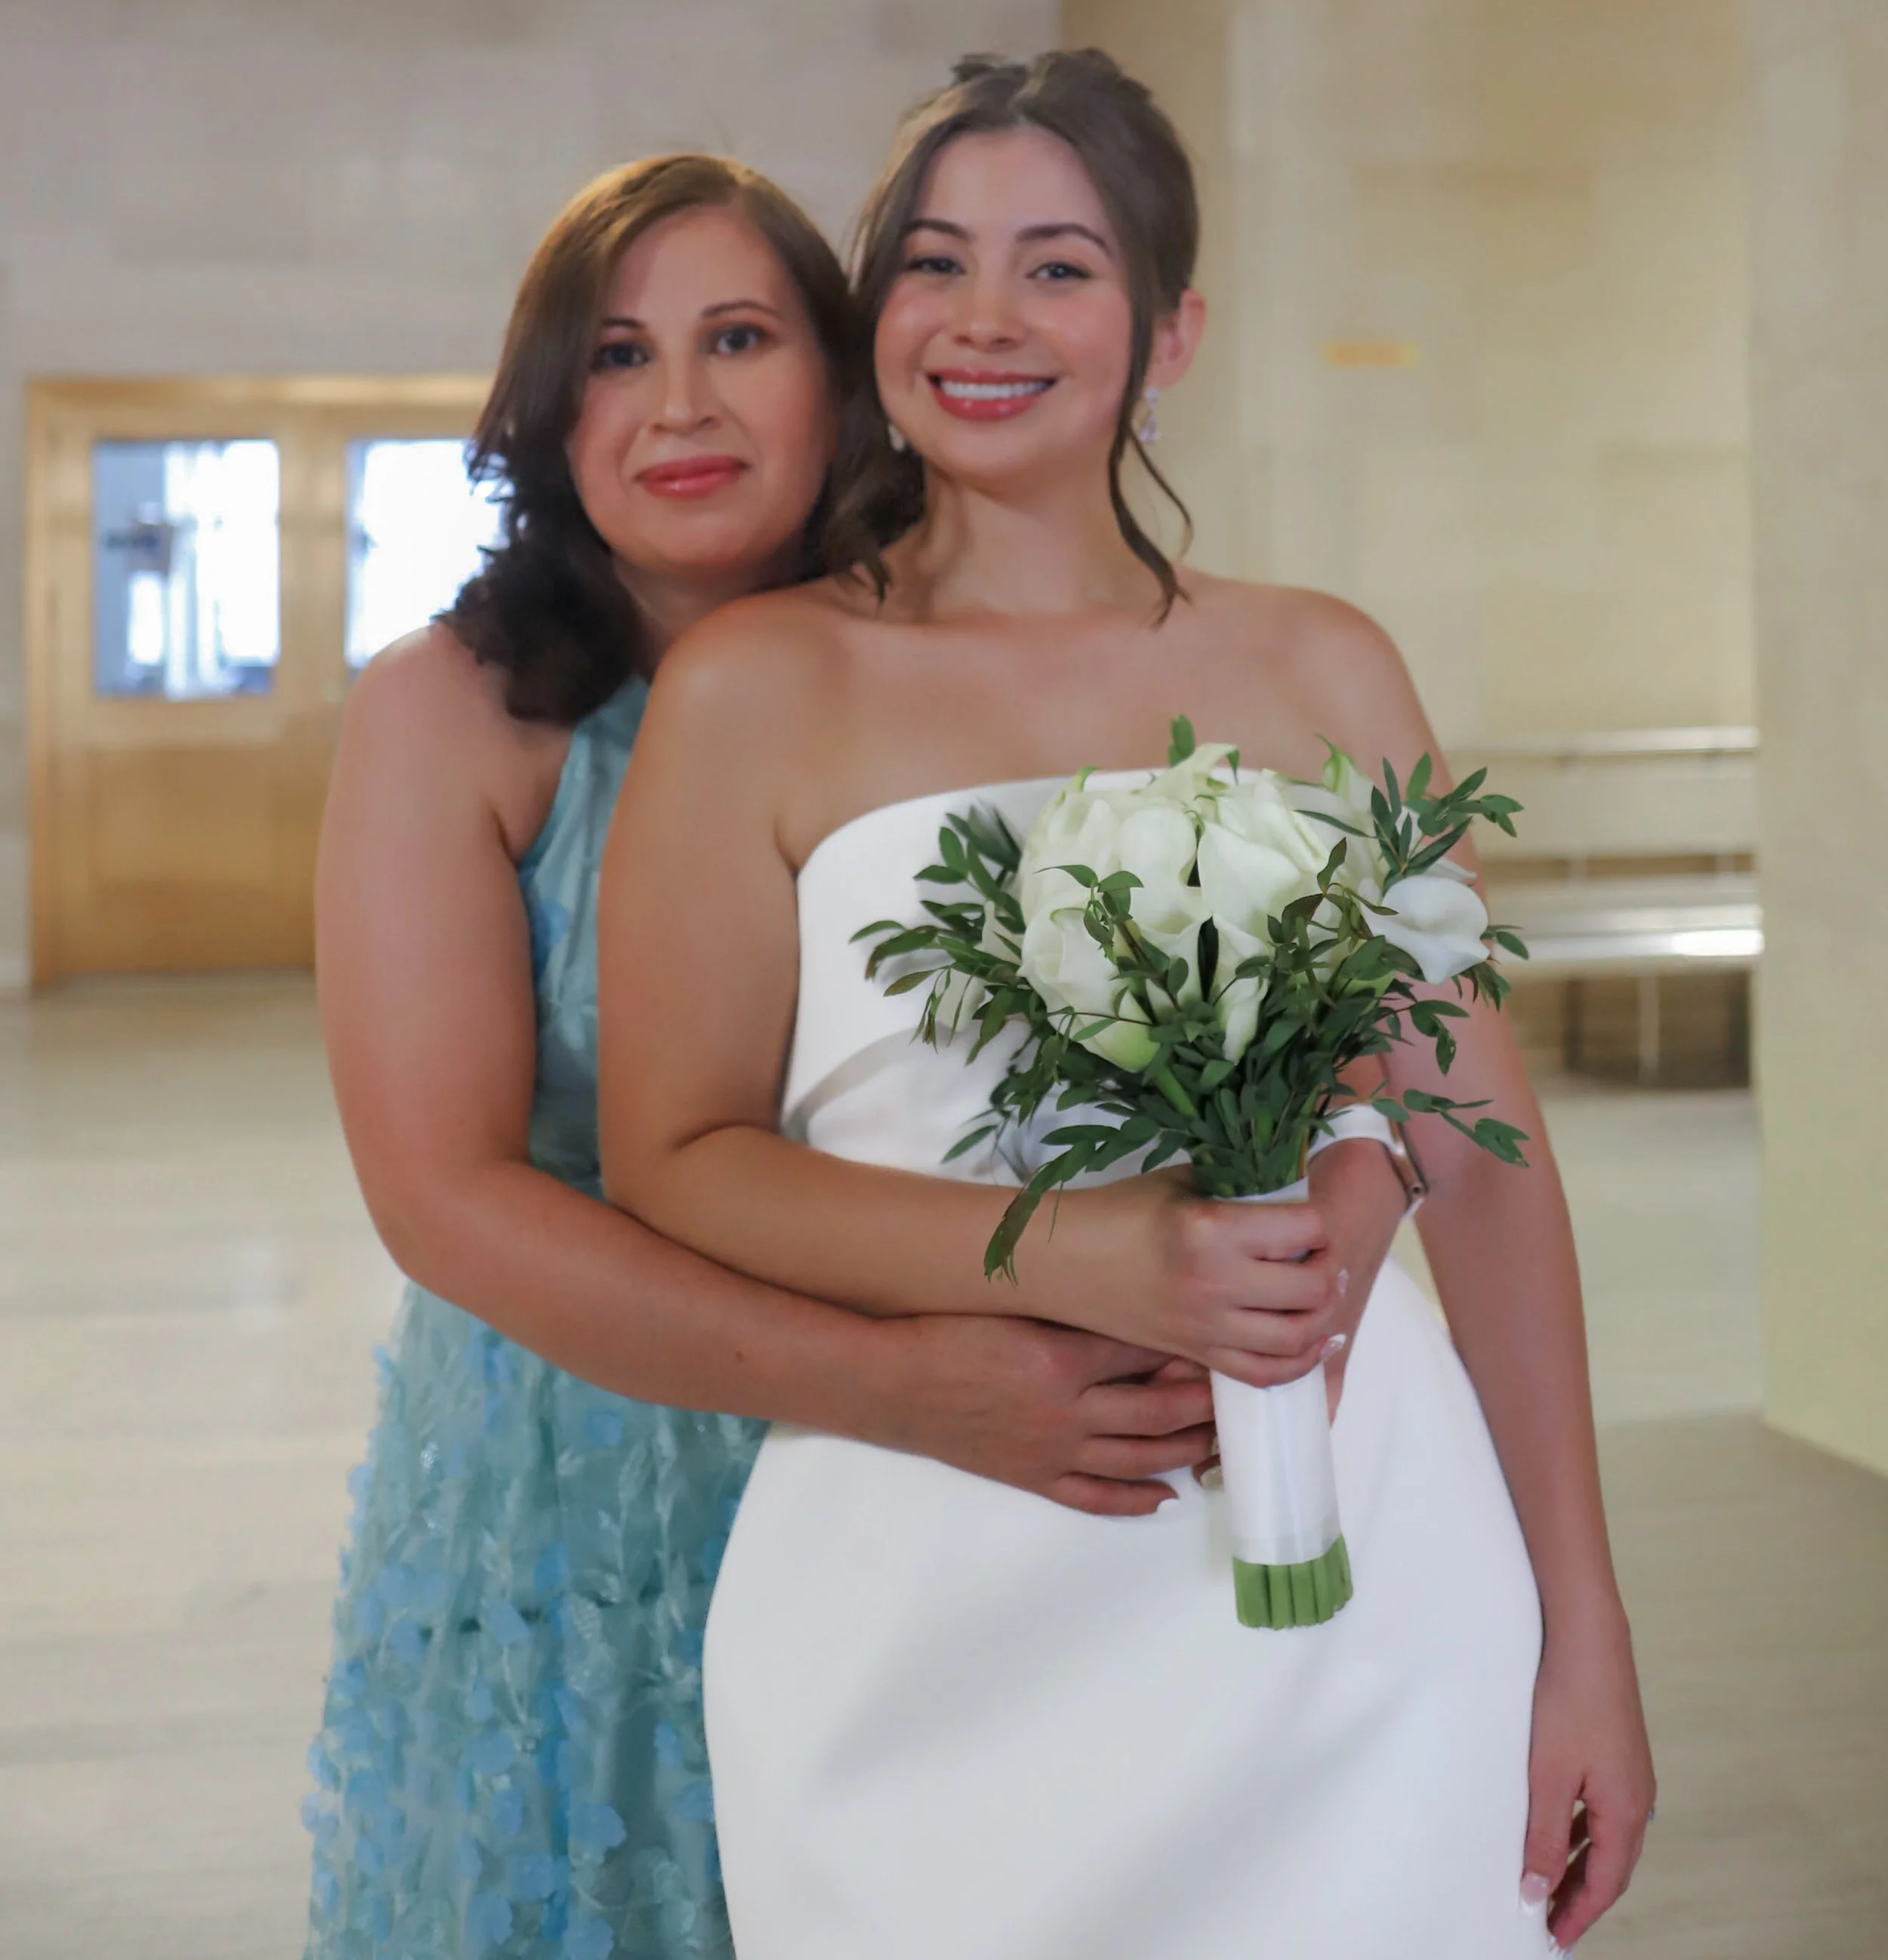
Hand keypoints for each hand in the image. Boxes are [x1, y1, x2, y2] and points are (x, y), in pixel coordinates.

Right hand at [869, 1315, 1215, 1516]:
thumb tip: (1128, 1307)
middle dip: (1203, 1403)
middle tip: (1236, 1391)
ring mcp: (1051, 1452)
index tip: (1218, 1335)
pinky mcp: (1032, 1478)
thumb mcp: (1013, 1307)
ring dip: (1184, 1450)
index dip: (1187, 1346)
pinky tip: (1164, 1494)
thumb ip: (1070, 1309)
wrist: (892, 1382)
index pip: (1146, 1353)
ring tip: (1216, 1440)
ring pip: (1138, 1459)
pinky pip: (1094, 1497)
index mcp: (1061, 1358)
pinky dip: (1134, 1499)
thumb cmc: (947, 1330)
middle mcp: (1066, 1412)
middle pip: (1156, 1412)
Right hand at [1041, 1141, 1406, 1398]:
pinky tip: (1309, 1341)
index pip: (1305, 1230)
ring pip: (1297, 1338)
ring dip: (1322, 1317)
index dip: (1318, 1223)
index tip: (1309, 1220)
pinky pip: (1265, 1373)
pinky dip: (1298, 1362)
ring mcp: (1207, 1326)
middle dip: (1327, 1270)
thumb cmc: (1119, 1211)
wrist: (1062, 1261)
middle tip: (1321, 1257)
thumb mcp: (1183, 1184)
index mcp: (1212, 1229)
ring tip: (1319, 1297)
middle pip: (1312, 1289)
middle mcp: (1216, 1282)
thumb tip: (1291, 1197)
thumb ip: (1238, 1193)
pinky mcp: (1197, 1353)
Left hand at [1521, 1605, 1656, 1950]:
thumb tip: (1537, 1889)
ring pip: (1607, 1839)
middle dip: (1581, 1897)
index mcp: (1625, 1812)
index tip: (1553, 1939)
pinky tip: (1559, 1832)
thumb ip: (1543, 1836)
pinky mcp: (1619, 1755)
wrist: (1589, 1638)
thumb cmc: (1568, 1701)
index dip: (1577, 1914)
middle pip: (1611, 1867)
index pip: (1604, 1884)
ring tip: (1549, 1886)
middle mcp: (1637, 1800)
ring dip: (1581, 1866)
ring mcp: (1631, 1776)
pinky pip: (1602, 1811)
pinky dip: (1582, 1833)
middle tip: (1550, 1923)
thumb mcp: (1548, 1776)